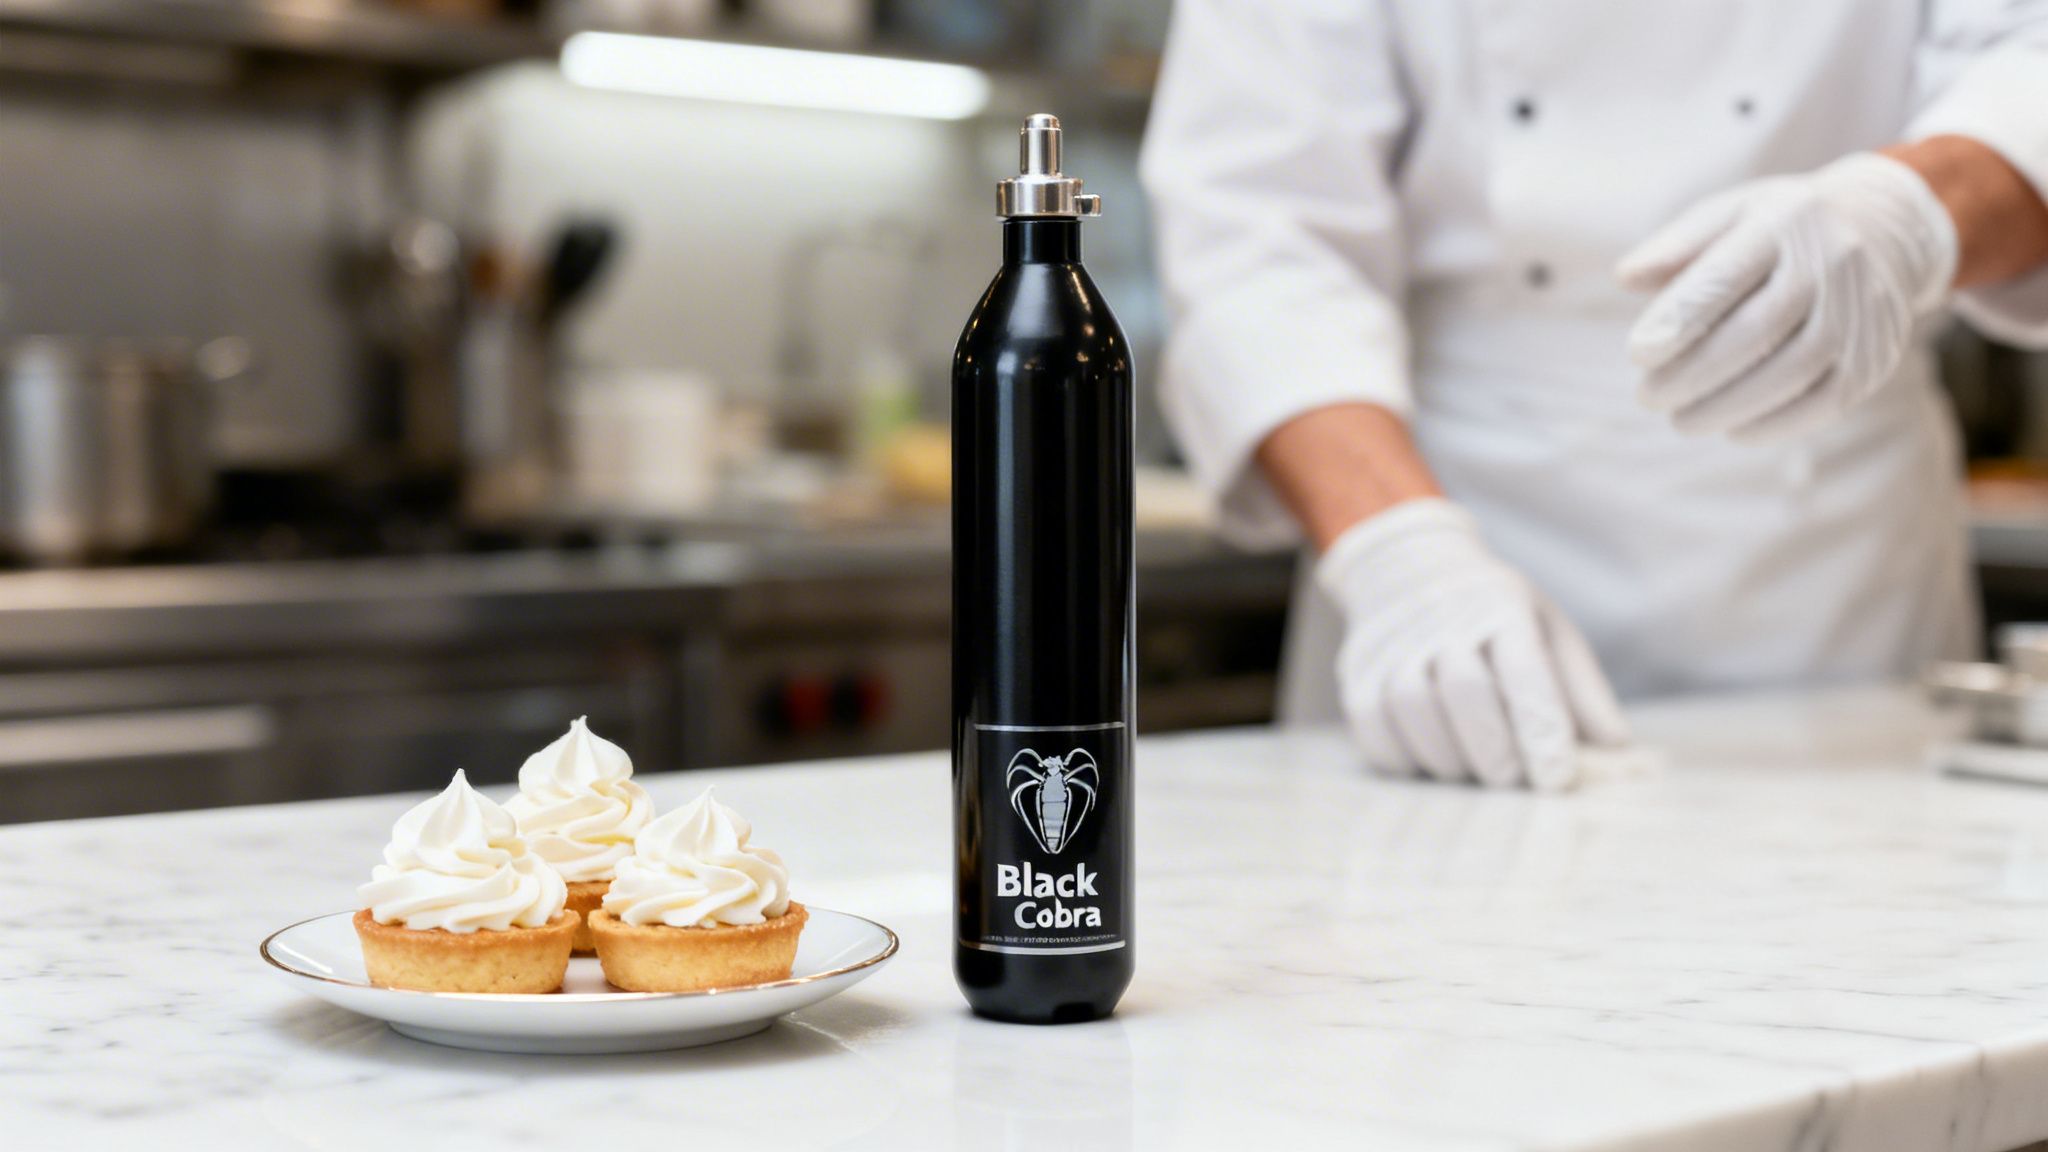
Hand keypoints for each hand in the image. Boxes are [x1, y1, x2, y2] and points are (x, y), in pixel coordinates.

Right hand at [1316, 499, 1630, 790]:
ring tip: (1472, 768)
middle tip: (1512, 779)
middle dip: (1494, 749)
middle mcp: (1443, 619)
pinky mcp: (1357, 671)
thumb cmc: (1493, 612)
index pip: (1525, 671)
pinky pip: (1372, 725)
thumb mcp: (1547, 629)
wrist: (1410, 567)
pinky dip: (1402, 755)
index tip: (1557, 778)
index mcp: (1501, 606)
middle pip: (1466, 692)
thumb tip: (1615, 745)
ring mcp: (1393, 644)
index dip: (1542, 730)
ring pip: (1414, 709)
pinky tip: (1428, 759)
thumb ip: (1581, 688)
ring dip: (1448, 755)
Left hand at [1617, 153, 1956, 441]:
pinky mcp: (1875, 355)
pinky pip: (1825, 401)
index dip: (1679, 320)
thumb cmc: (1778, 231)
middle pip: (1757, 330)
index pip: (1725, 276)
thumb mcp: (1728, 215)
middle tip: (1649, 397)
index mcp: (1783, 221)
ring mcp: (1861, 312)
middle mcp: (1832, 263)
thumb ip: (1676, 246)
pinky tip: (1732, 428)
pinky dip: (1773, 423)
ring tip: (1681, 419)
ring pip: (1792, 371)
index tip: (1638, 355)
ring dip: (1727, 405)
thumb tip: (1625, 278)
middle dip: (1693, 373)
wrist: (1885, 231)